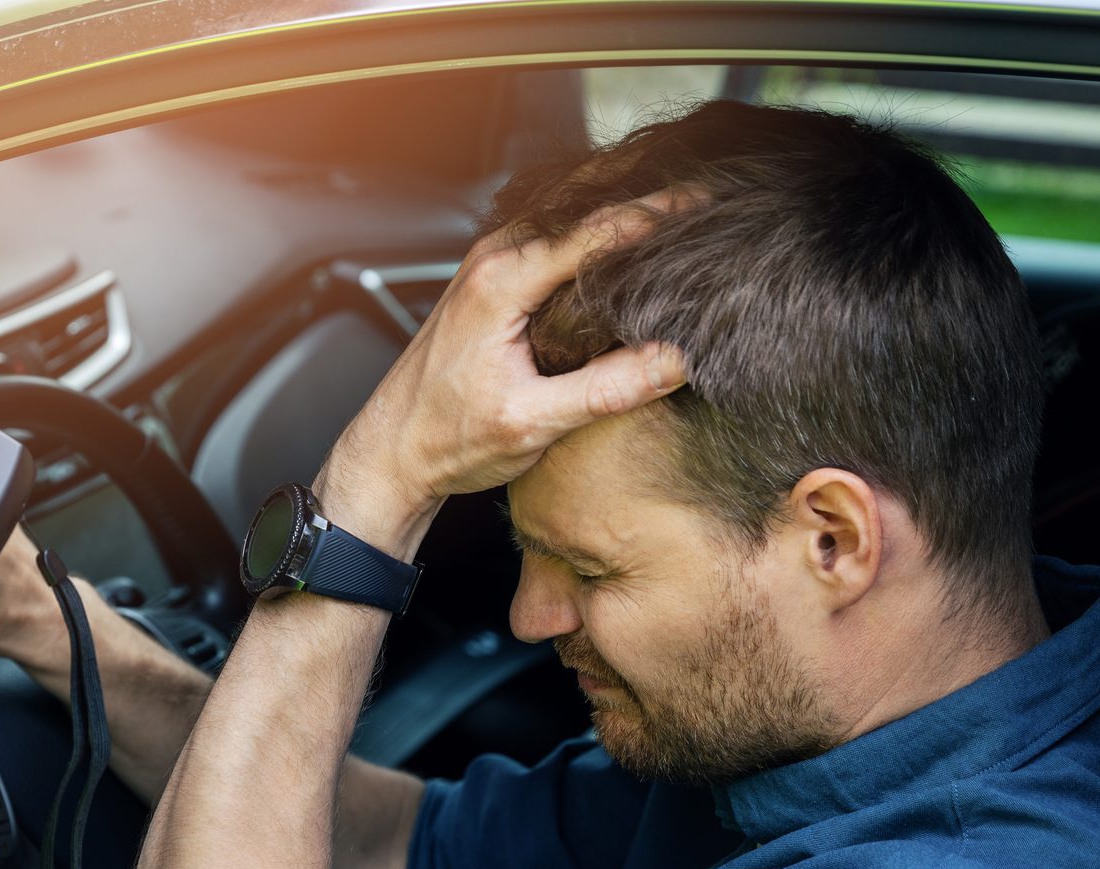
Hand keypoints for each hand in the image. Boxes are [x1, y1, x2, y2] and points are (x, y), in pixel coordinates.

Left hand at [320, 195, 689, 537]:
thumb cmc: (445, 439)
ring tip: (682, 199)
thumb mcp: (533, 423)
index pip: (595, 230)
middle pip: (582, 200)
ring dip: (619, 198)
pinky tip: (628, 235)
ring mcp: (489, 264)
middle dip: (644, 185)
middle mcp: (492, 259)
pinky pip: (552, 233)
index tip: (709, 203)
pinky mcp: (492, 279)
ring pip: (566, 212)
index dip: (657, 213)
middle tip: (708, 185)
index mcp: (501, 282)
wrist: (391, 452)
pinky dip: (593, 224)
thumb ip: (605, 390)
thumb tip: (676, 359)